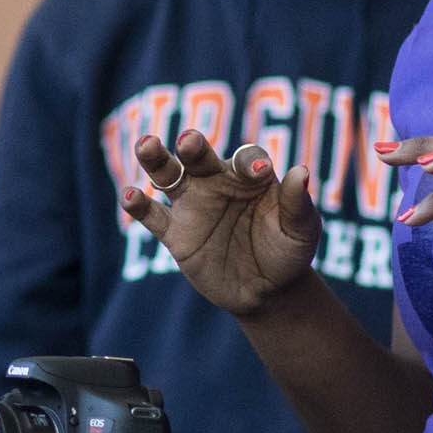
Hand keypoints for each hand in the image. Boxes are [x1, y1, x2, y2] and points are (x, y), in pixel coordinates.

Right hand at [121, 131, 320, 317]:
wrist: (267, 290)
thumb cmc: (288, 252)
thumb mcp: (301, 231)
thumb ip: (298, 203)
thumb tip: (302, 172)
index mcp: (249, 175)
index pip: (246, 160)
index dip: (251, 164)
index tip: (260, 173)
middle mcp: (216, 181)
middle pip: (198, 156)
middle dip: (193, 146)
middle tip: (189, 142)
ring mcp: (192, 205)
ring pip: (167, 174)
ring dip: (155, 159)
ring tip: (146, 145)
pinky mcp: (175, 234)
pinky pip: (152, 216)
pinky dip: (138, 205)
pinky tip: (130, 197)